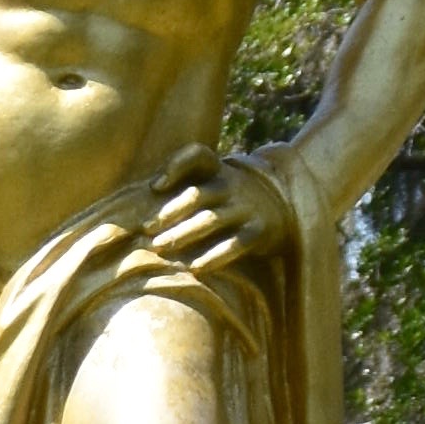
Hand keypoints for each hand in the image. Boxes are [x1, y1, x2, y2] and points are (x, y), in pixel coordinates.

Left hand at [145, 148, 299, 275]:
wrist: (286, 207)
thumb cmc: (233, 197)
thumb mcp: (216, 180)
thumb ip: (185, 184)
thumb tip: (138, 204)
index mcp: (218, 169)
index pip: (197, 155)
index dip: (176, 166)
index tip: (155, 186)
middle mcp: (231, 185)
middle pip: (197, 195)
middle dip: (170, 212)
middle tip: (146, 229)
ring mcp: (245, 208)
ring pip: (210, 221)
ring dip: (182, 234)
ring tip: (159, 247)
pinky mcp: (257, 231)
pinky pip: (234, 245)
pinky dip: (214, 257)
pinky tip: (194, 268)